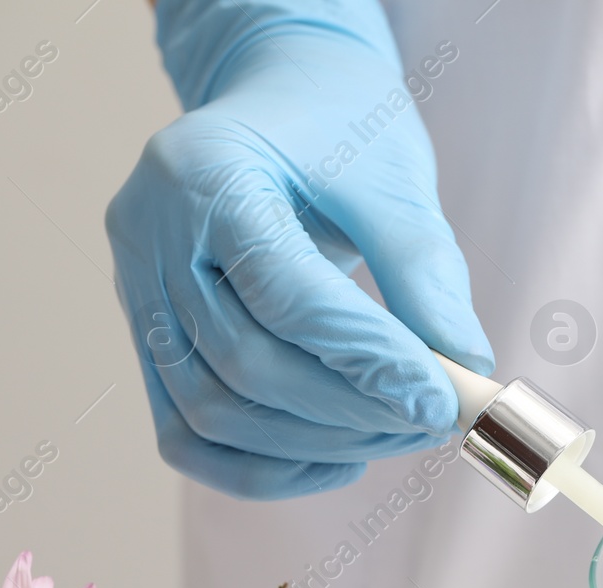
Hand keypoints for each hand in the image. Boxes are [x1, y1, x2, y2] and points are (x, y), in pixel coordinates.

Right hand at [107, 0, 490, 498]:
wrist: (281, 104)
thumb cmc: (340, 128)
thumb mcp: (393, 177)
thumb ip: (424, 270)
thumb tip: (464, 370)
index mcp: (207, 172)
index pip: (287, 296)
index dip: (370, 360)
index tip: (445, 401)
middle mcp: (149, 233)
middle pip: (244, 366)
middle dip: (352, 410)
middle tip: (435, 420)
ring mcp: (138, 290)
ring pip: (213, 413)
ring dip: (318, 444)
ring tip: (401, 430)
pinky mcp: (150, 338)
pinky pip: (188, 436)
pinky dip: (265, 467)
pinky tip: (342, 457)